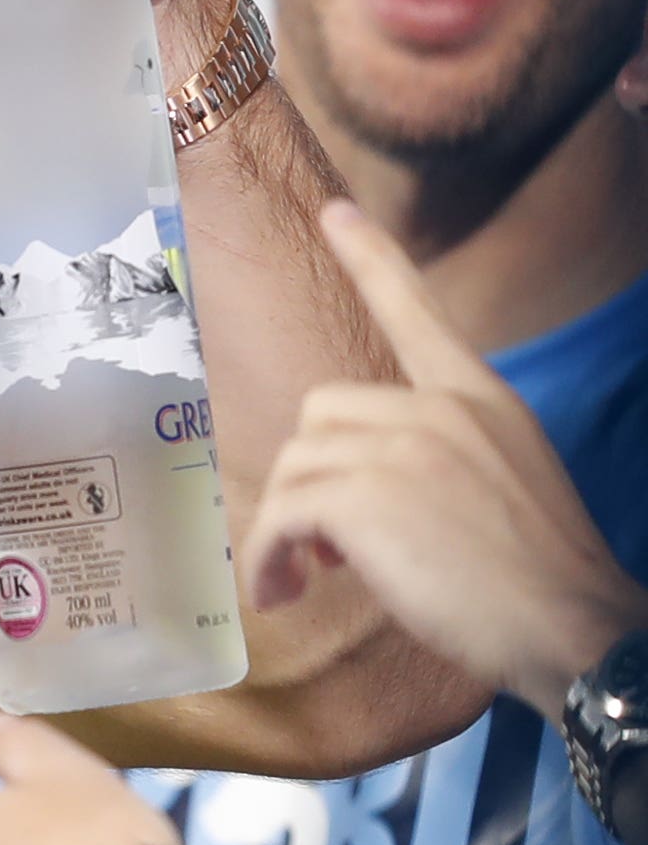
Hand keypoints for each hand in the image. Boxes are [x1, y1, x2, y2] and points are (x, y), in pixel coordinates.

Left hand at [239, 199, 647, 712]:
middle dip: (312, 478)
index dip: (372, 258)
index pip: (417, 312)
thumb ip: (437, 458)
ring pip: (295, 466)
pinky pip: (281, 514)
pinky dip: (267, 557)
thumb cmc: (539, 581)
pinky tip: (283, 593)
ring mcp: (400, 448)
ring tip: (309, 577)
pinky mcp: (362, 496)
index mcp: (479, 400)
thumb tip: (356, 482)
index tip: (335, 212)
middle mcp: (437, 409)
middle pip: (321, 417)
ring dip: (286, 528)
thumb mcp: (503, 485)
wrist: (577, 631)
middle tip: (325, 545)